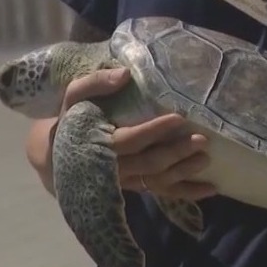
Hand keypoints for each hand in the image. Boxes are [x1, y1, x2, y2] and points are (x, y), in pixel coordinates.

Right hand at [59, 68, 216, 200]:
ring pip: (157, 181)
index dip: (154, 130)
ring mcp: (125, 181)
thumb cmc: (70, 119)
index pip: (130, 139)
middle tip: (201, 140)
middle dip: (175, 152)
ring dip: (183, 173)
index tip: (178, 118)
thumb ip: (95, 83)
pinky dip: (186, 192)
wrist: (56, 154)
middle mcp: (113, 168)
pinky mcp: (135, 187)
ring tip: (205, 159)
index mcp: (98, 143)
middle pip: (148, 163)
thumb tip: (125, 74)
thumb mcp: (74, 96)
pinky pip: (161, 192)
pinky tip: (210, 189)